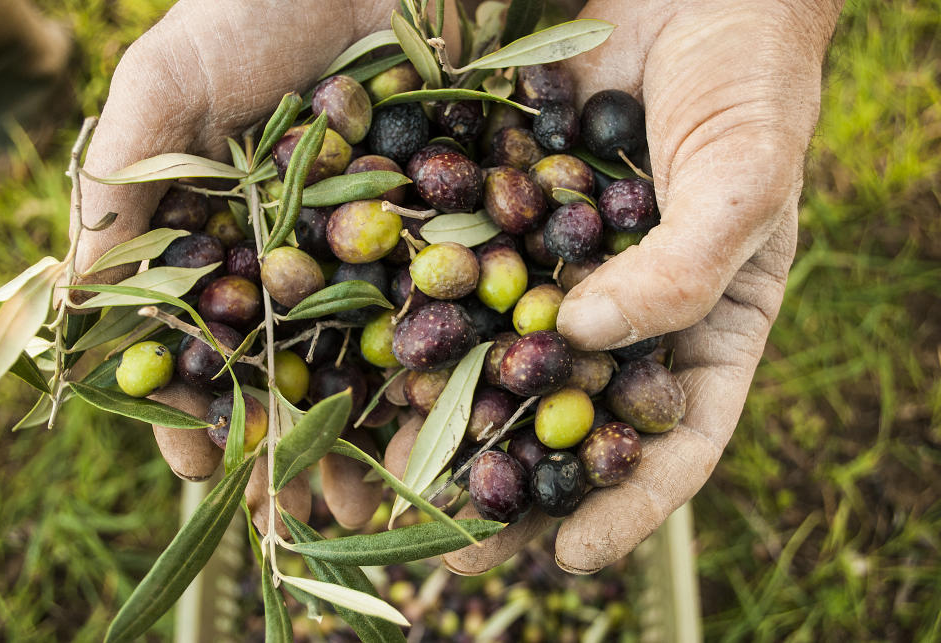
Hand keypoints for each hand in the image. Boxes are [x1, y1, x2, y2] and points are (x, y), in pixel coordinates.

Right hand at [72, 0, 407, 531]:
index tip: (196, 465)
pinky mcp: (450, 223)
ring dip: (363, 432)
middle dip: (287, 442)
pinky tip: (445, 430)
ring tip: (364, 506)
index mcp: (226, 229)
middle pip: (288, 364)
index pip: (202, 336)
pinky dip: (442, 370)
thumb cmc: (258, 4)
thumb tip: (76, 296)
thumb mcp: (166, 80)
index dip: (194, 400)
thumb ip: (121, 180)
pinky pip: (444, 309)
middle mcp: (300, 249)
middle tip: (292, 519)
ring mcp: (376, 242)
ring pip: (365, 357)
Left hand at [442, 0, 842, 573]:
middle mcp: (621, 312)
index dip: (628, 504)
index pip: (672, 440)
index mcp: (701, 327)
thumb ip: (685, 266)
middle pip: (569, 420)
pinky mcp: (498, 217)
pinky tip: (368, 363)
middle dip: (514, 486)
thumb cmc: (749, 82)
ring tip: (390, 486)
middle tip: (454, 547)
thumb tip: (590, 333)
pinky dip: (417, 322)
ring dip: (447, 424)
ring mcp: (554, 269)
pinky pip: (456, 276)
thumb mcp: (743, 182)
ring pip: (500, 362)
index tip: (569, 553)